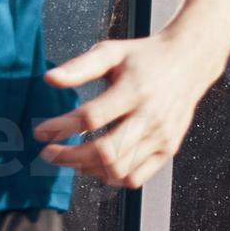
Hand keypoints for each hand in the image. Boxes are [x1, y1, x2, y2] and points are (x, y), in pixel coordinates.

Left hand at [33, 31, 220, 188]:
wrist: (189, 63)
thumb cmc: (145, 57)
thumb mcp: (111, 52)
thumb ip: (80, 66)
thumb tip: (49, 79)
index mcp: (134, 91)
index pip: (91, 118)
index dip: (61, 128)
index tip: (40, 132)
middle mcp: (151, 116)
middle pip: (105, 151)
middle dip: (69, 156)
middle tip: (49, 153)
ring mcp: (162, 136)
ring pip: (118, 169)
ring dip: (87, 169)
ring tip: (72, 158)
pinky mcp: (168, 149)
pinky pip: (136, 178)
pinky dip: (111, 178)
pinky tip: (98, 166)